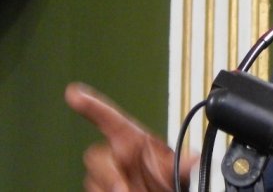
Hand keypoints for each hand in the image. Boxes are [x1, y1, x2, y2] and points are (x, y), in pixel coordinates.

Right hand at [65, 82, 194, 191]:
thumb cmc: (166, 180)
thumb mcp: (176, 168)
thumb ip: (182, 162)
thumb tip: (193, 158)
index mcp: (132, 141)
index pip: (109, 119)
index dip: (92, 105)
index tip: (75, 93)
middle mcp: (116, 156)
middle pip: (95, 156)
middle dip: (108, 173)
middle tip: (123, 188)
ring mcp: (106, 175)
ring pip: (94, 179)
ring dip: (110, 187)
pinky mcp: (99, 189)